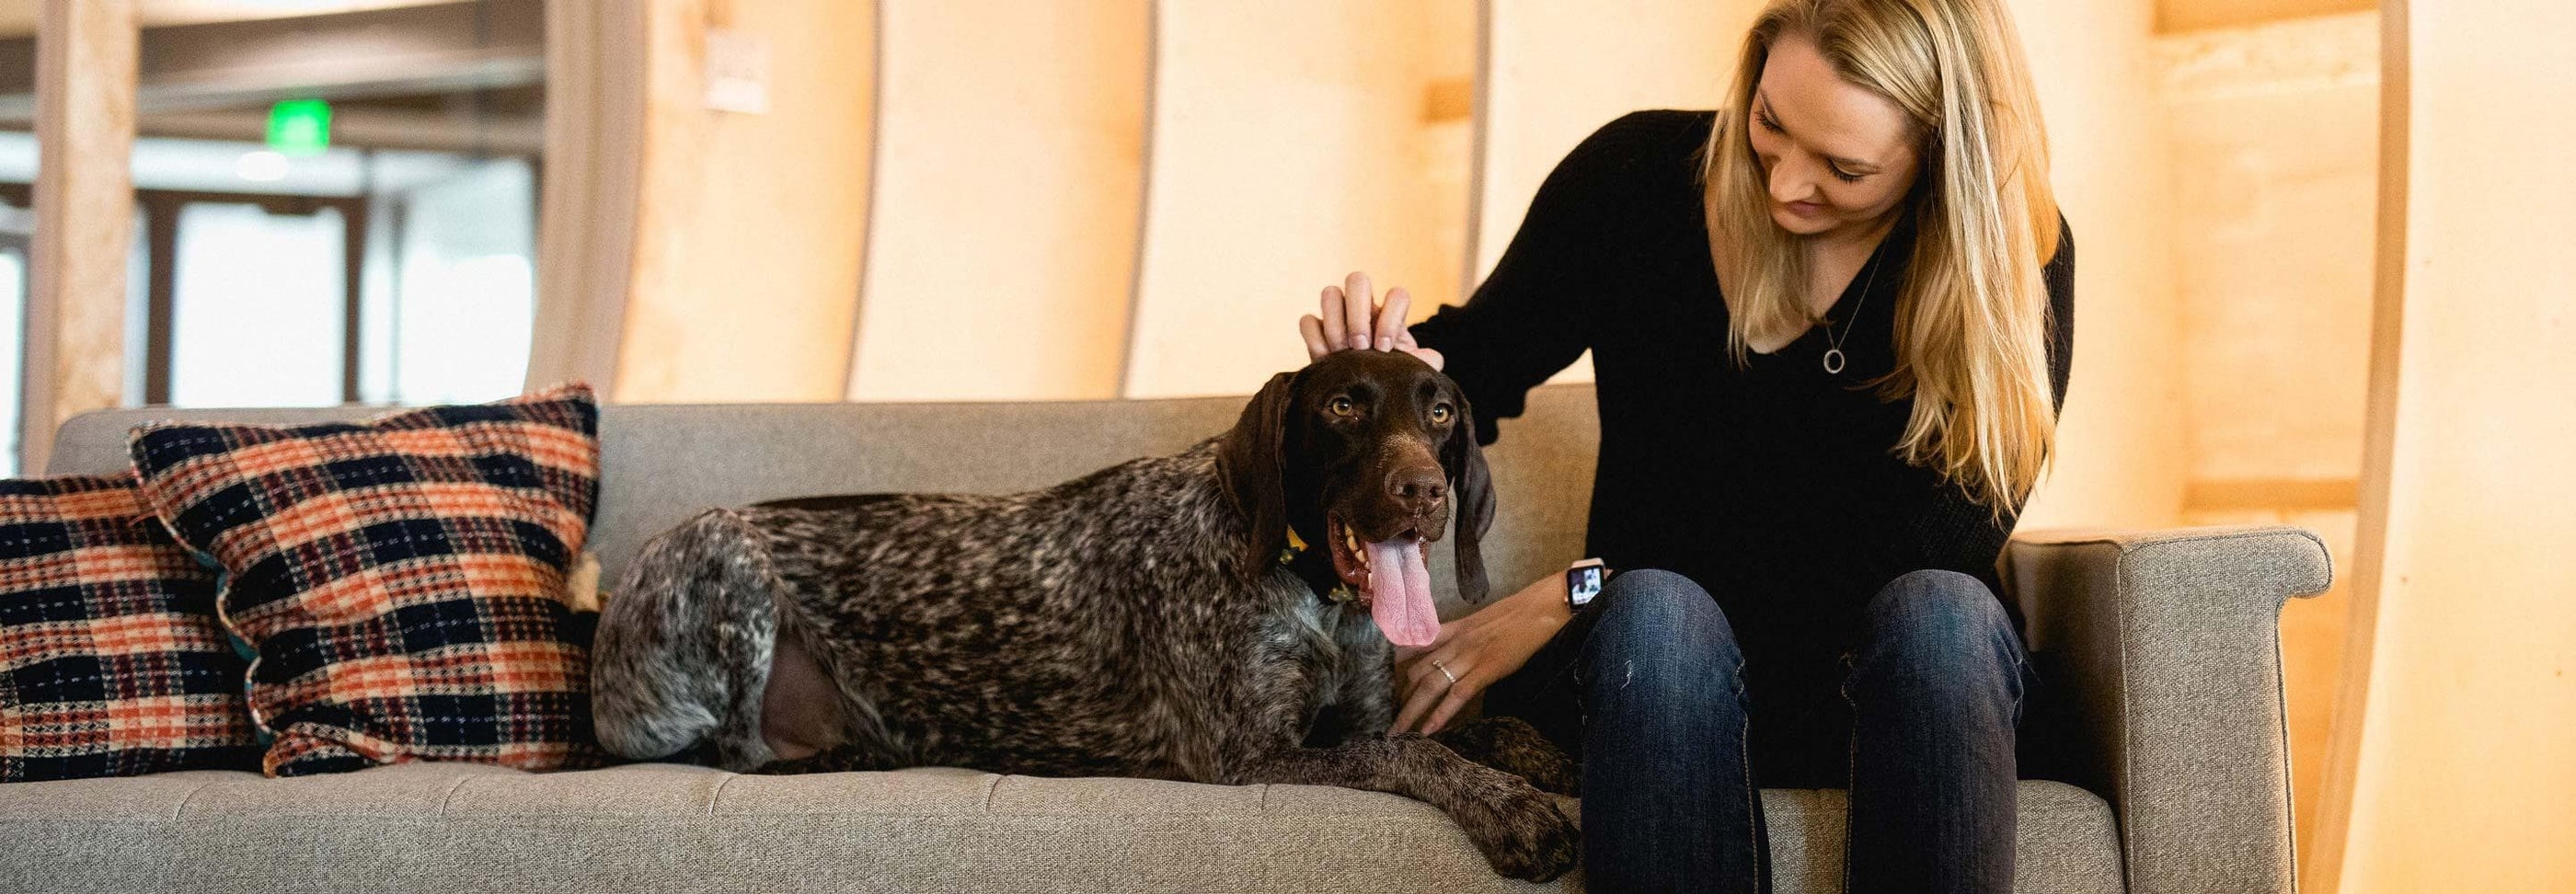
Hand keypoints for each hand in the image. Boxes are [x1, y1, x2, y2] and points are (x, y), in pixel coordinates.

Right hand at [1298, 271, 1444, 370]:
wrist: (1365, 394)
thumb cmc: (1390, 376)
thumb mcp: (1411, 371)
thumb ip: (1425, 363)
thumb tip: (1433, 358)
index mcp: (1391, 313)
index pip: (1396, 295)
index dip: (1390, 317)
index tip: (1385, 348)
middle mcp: (1364, 307)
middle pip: (1357, 280)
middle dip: (1357, 314)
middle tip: (1360, 346)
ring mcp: (1337, 316)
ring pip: (1330, 293)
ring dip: (1333, 323)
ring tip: (1340, 351)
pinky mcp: (1316, 331)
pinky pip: (1307, 320)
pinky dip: (1314, 337)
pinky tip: (1325, 359)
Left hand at [1392, 572, 1571, 733]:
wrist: (1542, 607)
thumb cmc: (1518, 615)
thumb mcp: (1483, 622)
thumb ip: (1464, 637)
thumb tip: (1455, 654)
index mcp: (1454, 631)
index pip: (1414, 649)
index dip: (1396, 669)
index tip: (1380, 685)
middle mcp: (1455, 643)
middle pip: (1416, 673)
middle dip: (1399, 699)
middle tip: (1387, 721)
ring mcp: (1469, 655)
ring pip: (1430, 686)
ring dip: (1411, 712)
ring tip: (1397, 733)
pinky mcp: (1486, 668)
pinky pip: (1457, 694)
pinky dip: (1441, 714)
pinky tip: (1429, 731)